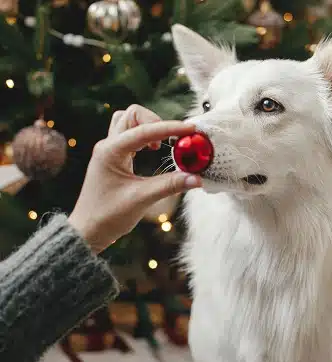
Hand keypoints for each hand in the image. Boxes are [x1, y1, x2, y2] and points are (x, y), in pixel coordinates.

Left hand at [68, 105, 201, 253]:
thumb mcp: (142, 199)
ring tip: (162, 146)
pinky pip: (130, 134)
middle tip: (173, 140)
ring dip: (148, 126)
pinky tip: (154, 150)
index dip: (169, 128)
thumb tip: (196, 177)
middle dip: (156, 121)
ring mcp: (110, 150)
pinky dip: (145, 135)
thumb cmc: (107, 216)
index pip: (144, 131)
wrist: (88, 231)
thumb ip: (170, 185)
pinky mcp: (114, 157)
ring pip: (129, 121)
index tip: (190, 129)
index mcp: (110, 152)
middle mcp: (108, 146)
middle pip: (132, 114)